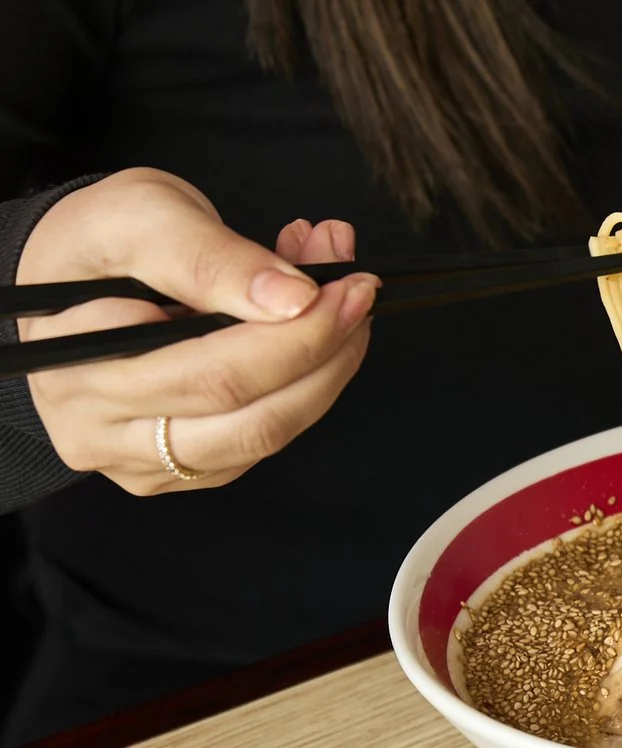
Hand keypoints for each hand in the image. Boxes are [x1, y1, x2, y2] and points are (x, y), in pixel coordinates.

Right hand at [16, 168, 374, 494]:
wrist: (71, 273)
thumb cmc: (97, 242)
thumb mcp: (142, 214)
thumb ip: (211, 255)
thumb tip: (294, 299)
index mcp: (72, 362)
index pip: (212, 371)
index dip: (299, 335)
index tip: (349, 285)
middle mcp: (97, 428)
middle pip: (248, 415)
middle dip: (324, 350)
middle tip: (361, 293)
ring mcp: (140, 459)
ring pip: (263, 437)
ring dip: (325, 372)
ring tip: (343, 307)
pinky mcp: (179, 469)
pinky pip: (260, 443)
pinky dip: (302, 387)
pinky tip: (308, 334)